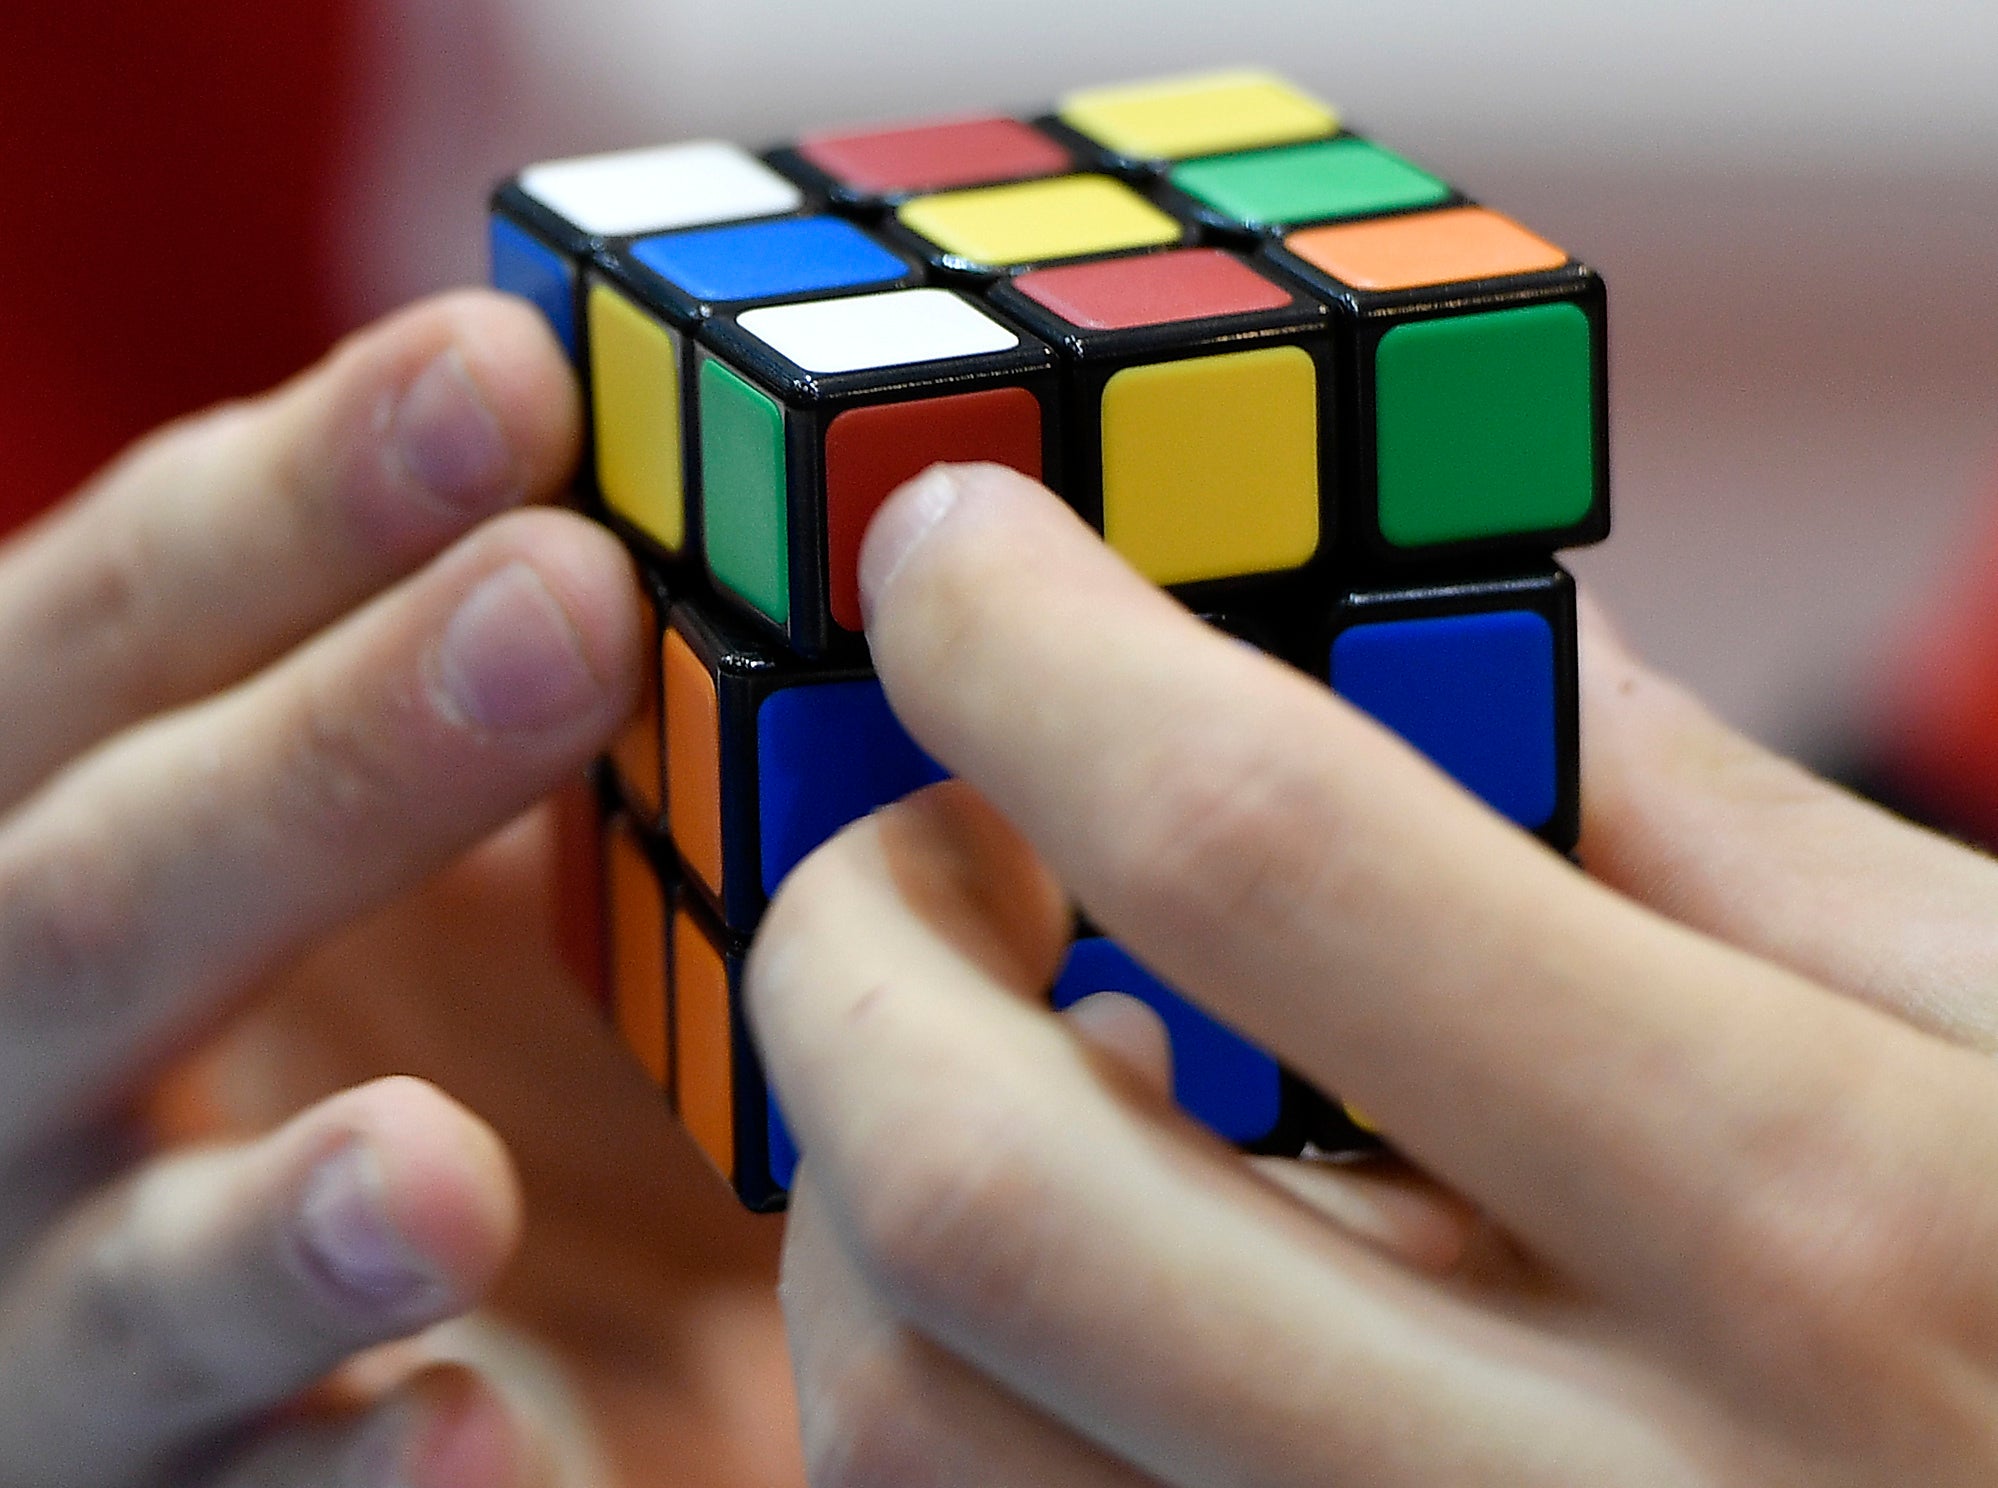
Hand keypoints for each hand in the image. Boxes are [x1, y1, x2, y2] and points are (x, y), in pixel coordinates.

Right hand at [0, 291, 647, 1487]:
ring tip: (447, 1174)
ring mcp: (43, 1315)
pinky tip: (490, 1444)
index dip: (295, 501)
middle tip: (566, 604)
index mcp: (47, 830)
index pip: (114, 636)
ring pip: (124, 1278)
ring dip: (276, 1221)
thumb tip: (663, 471)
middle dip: (324, 758)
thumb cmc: (363, 1019)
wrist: (339, 1330)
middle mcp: (0, 1062)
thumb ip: (463, 682)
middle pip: (96, 899)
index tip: (510, 375)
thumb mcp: (383, 820)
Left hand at [749, 463, 1997, 1485]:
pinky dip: (947, 1378)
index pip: (1262, 847)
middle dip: (856, 937)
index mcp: (1811, 1222)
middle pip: (986, 1182)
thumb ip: (1711, 830)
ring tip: (1022, 1044)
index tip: (944, 547)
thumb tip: (1446, 615)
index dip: (1039, 651)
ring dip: (871, 1179)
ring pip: (913, 1425)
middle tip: (915, 822)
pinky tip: (1084, 1280)